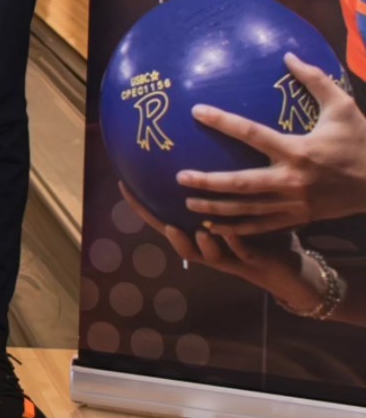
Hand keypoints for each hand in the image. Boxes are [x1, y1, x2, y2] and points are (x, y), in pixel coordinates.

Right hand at [119, 185, 322, 310]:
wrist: (292, 271)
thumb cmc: (262, 236)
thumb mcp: (238, 210)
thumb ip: (221, 187)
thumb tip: (205, 145)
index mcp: (200, 234)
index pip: (164, 217)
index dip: (142, 206)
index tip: (124, 185)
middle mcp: (210, 248)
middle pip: (178, 240)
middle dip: (164, 227)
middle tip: (159, 218)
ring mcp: (231, 258)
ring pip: (207, 253)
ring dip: (198, 242)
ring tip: (189, 228)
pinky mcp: (254, 263)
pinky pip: (241, 252)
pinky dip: (232, 242)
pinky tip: (227, 231)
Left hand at [174, 53, 365, 232]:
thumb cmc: (362, 142)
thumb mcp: (343, 107)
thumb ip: (315, 79)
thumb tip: (288, 54)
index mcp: (298, 150)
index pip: (252, 134)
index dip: (223, 121)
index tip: (197, 111)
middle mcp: (293, 180)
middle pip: (243, 183)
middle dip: (210, 182)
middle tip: (180, 176)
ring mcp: (296, 203)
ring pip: (250, 210)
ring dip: (218, 208)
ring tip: (187, 203)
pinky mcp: (301, 217)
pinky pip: (265, 225)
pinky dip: (239, 229)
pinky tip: (215, 227)